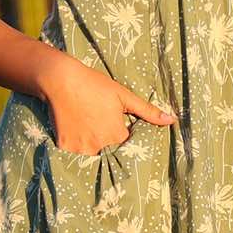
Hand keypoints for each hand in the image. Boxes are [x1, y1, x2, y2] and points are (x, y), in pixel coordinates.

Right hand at [39, 56, 175, 154]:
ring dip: (91, 144)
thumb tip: (172, 121)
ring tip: (86, 124)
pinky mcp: (65, 146)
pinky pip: (73, 151)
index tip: (116, 126)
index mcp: (117, 135)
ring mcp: (81, 147)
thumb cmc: (94, 84)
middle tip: (98, 123)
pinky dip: (75, 143)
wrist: (60, 79)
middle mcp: (100, 146)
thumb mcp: (124, 96)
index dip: (123, 136)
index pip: (127, 146)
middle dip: (107, 142)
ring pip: (91, 152)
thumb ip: (148, 112)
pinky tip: (74, 127)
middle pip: (108, 151)